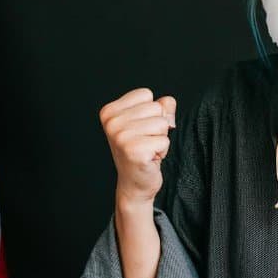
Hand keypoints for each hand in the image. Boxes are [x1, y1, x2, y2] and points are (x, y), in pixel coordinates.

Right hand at [99, 87, 176, 208]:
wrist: (134, 183)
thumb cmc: (142, 150)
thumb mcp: (149, 122)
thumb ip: (161, 106)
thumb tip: (168, 101)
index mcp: (110, 111)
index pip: (146, 94)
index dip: (150, 112)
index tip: (140, 129)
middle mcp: (112, 123)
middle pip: (156, 107)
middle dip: (158, 126)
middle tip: (145, 141)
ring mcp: (121, 137)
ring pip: (162, 124)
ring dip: (160, 139)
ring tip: (147, 149)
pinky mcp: (134, 151)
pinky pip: (164, 141)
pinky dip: (162, 151)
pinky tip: (149, 158)